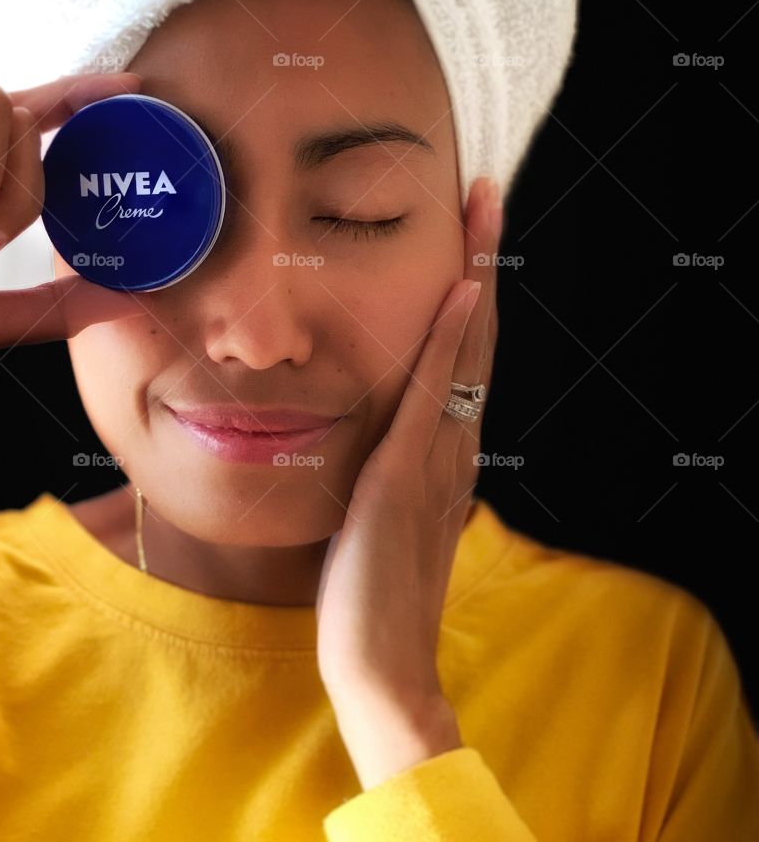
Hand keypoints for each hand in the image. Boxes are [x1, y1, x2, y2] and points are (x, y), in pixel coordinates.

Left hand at [315, 175, 501, 786]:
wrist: (380, 658)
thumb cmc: (370, 590)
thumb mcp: (378, 510)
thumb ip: (384, 466)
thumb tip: (370, 433)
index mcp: (445, 448)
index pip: (464, 352)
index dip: (470, 289)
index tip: (468, 235)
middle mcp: (454, 441)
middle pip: (475, 332)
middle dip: (481, 259)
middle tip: (484, 195)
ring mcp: (437, 454)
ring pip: (465, 346)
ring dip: (473, 274)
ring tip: (479, 213)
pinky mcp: (407, 471)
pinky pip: (433, 391)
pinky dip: (451, 338)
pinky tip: (456, 291)